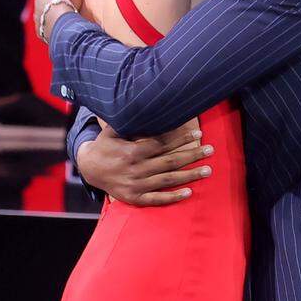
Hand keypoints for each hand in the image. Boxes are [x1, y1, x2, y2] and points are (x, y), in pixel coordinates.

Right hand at [77, 124, 213, 205]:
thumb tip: (145, 102)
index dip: (181, 139)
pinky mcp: (135, 198)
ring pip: (167, 180)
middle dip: (192, 155)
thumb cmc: (105, 145)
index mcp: (132, 152)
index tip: (198, 133)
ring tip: (207, 170)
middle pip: (170, 162)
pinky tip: (189, 192)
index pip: (162, 145)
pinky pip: (156, 199)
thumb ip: (129, 120)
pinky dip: (172, 197)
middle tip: (210, 150)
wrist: (89, 169)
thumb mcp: (112, 130)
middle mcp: (136, 169)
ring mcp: (136, 185)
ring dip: (189, 175)